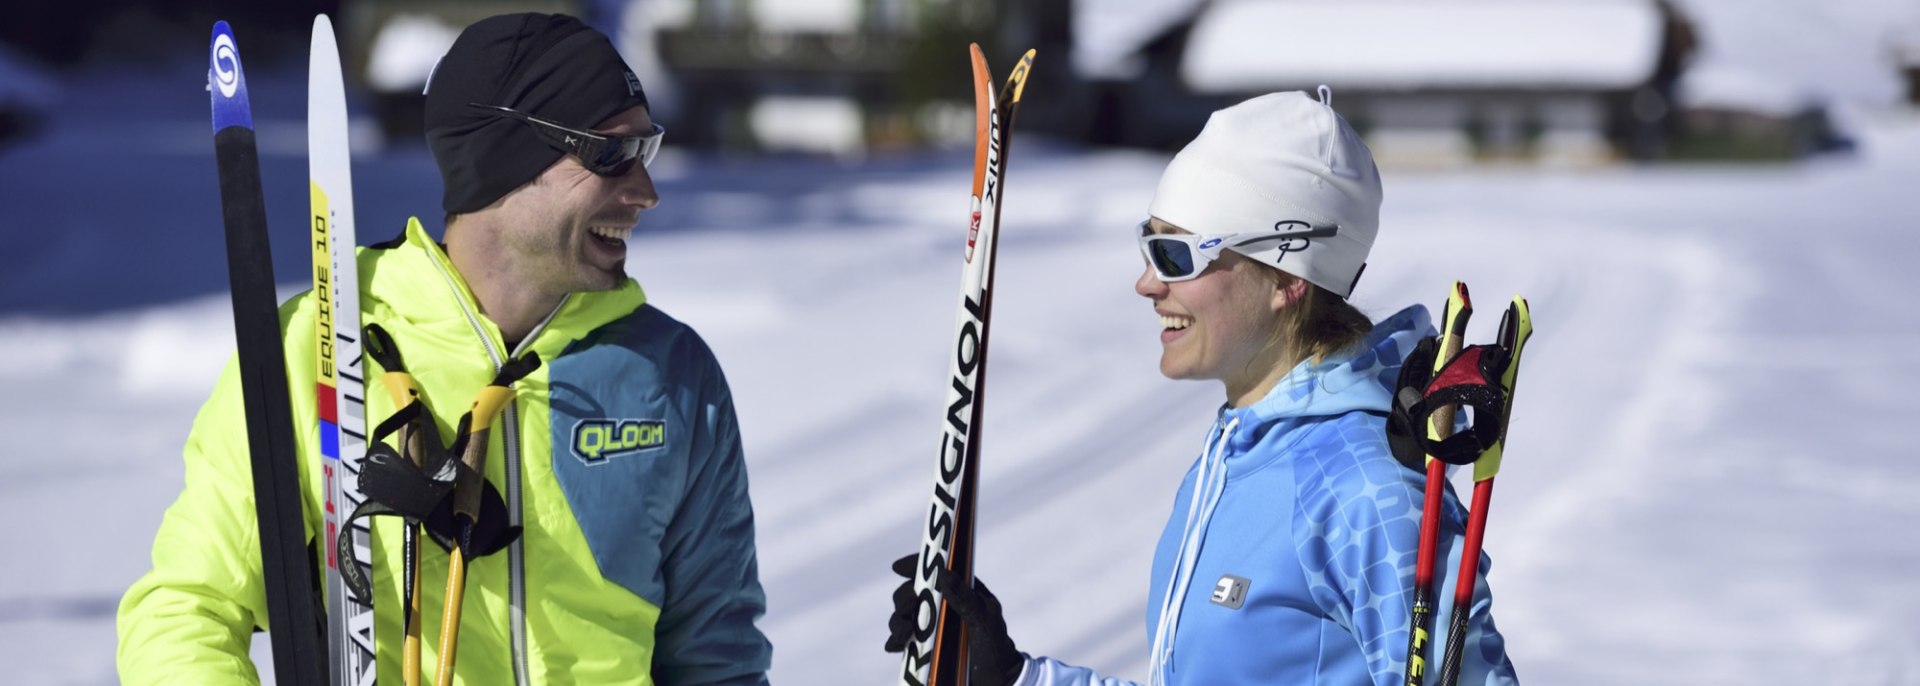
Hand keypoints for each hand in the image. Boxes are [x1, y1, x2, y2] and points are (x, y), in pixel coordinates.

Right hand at [885, 554, 1024, 685]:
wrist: (996, 682)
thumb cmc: (996, 648)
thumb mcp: (984, 622)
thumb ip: (965, 598)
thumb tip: (943, 572)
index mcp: (962, 592)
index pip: (936, 570)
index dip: (916, 565)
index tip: (897, 567)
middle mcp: (944, 606)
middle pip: (912, 593)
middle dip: (904, 600)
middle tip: (906, 611)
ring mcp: (933, 627)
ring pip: (903, 616)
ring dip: (897, 622)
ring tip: (903, 635)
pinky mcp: (925, 647)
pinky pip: (902, 640)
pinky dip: (895, 641)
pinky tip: (896, 646)